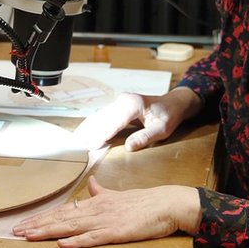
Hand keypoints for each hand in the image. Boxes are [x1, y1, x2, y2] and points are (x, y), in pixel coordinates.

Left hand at [12, 176, 200, 247]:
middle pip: (60, 218)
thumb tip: (93, 185)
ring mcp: (105, 221)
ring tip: (29, 235)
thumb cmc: (144, 202)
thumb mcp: (119, 195)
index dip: (42, 216)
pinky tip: (62, 244)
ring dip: (48, 231)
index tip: (24, 222)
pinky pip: (93, 238)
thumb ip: (103, 192)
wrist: (166, 204)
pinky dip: (77, 241)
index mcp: (96, 202)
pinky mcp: (116, 231)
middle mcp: (96, 210)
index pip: (63, 210)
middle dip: (37, 225)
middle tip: (16, 230)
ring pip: (71, 227)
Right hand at [72, 88, 201, 150]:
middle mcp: (123, 100)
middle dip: (89, 133)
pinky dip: (93, 125)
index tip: (91, 146)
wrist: (173, 103)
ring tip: (76, 141)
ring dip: (88, 129)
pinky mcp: (117, 106)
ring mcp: (119, 101)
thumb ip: (145, 137)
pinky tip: (84, 134)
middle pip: (102, 118)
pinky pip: (102, 116)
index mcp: (133, 104)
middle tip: (77, 147)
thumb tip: (129, 146)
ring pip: (99, 116)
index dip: (101, 135)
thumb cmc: (169, 116)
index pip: (113, 122)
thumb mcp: (162, 129)